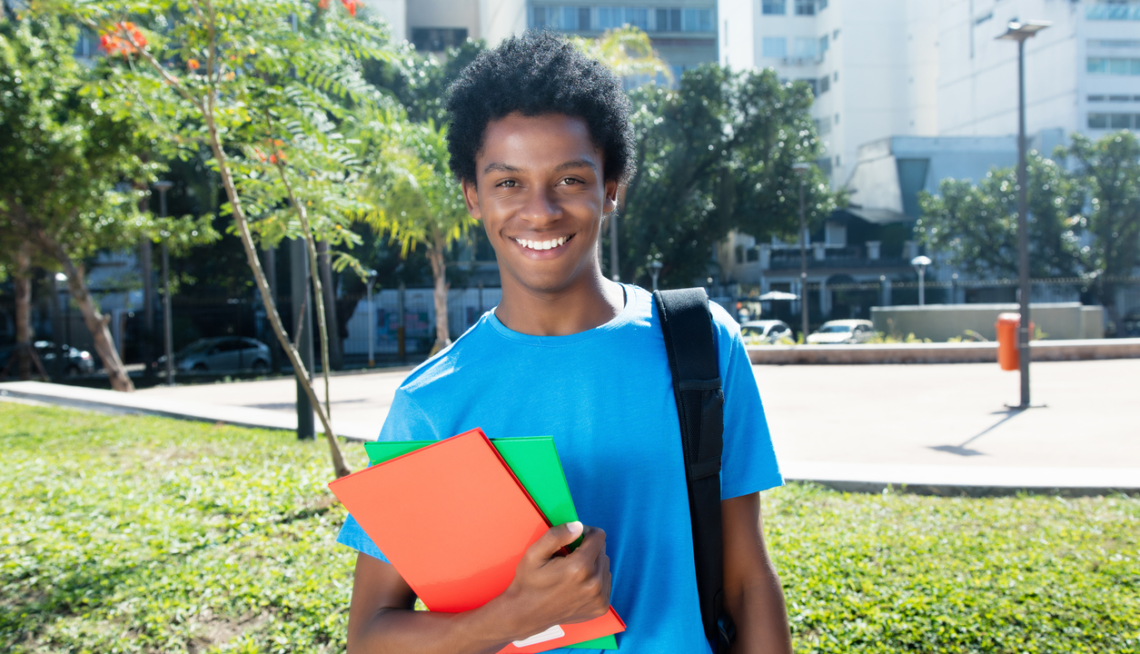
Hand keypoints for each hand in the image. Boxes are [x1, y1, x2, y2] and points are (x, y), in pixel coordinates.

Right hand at [497, 521, 611, 637]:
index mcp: (580, 567)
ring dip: (592, 564)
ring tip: (572, 572)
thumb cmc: (528, 582)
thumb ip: (557, 535)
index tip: (573, 538)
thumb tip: (578, 526)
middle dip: (588, 548)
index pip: (598, 536)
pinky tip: (578, 584)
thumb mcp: (534, 553)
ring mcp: (599, 598)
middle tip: (568, 557)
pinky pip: (606, 582)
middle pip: (602, 550)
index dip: (585, 532)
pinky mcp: (601, 607)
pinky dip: (595, 579)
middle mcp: (594, 583)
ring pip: (605, 566)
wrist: (526, 614)